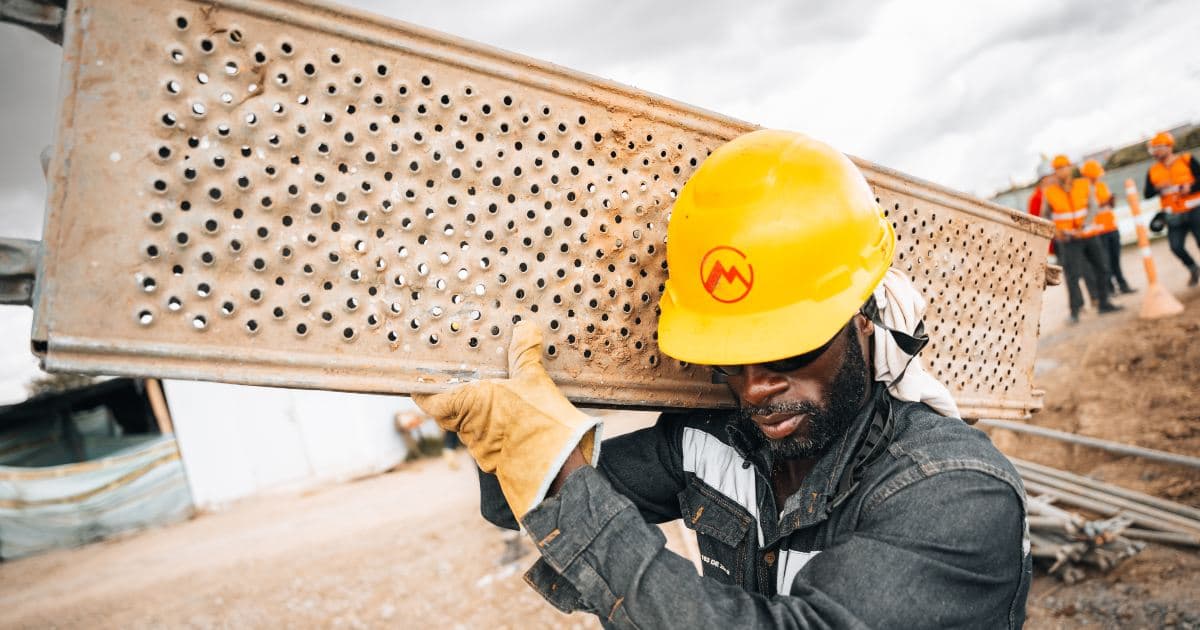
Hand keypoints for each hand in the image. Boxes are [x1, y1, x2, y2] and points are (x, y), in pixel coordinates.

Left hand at [413, 322, 600, 518]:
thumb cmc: (538, 419)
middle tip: (458, 383)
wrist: (555, 466)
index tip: (419, 382)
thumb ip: (525, 353)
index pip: (428, 399)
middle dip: (451, 399)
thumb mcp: (533, 379)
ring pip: (467, 427)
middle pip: (447, 412)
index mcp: (467, 402)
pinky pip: (486, 440)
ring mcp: (479, 446)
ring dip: (474, 415)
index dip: (422, 390)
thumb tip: (525, 327)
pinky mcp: (494, 460)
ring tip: (490, 399)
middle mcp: (467, 426)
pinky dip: (491, 430)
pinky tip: (508, 421)